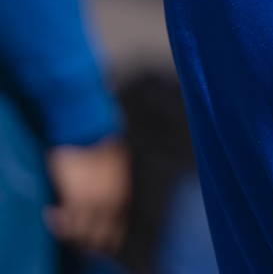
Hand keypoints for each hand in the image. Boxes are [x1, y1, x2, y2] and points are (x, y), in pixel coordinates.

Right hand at [45, 137, 127, 254]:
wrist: (90, 130)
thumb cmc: (100, 147)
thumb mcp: (115, 173)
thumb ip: (112, 191)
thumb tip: (104, 205)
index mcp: (122, 199)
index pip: (115, 234)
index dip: (101, 240)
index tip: (87, 235)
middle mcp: (111, 205)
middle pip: (97, 241)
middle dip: (83, 240)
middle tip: (69, 230)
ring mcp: (94, 204)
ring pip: (80, 236)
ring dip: (67, 232)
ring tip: (58, 217)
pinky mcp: (76, 200)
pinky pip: (66, 225)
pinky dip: (57, 223)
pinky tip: (51, 211)